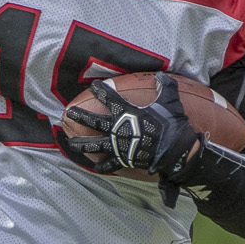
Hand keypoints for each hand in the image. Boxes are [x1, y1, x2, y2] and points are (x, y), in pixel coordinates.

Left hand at [61, 73, 203, 176]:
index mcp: (126, 112)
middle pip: (94, 121)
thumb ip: (164, 86)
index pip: (109, 98)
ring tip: (71, 144)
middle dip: (80, 116)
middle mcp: (117, 128)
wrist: (174, 149)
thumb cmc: (171, 123)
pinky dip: (103, 167)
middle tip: (69, 113)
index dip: (100, 91)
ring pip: (94, 145)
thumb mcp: (169, 100)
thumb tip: (162, 75)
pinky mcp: (123, 159)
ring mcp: (118, 145)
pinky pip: (110, 165)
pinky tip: (96, 167)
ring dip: (82, 144)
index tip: (93, 86)